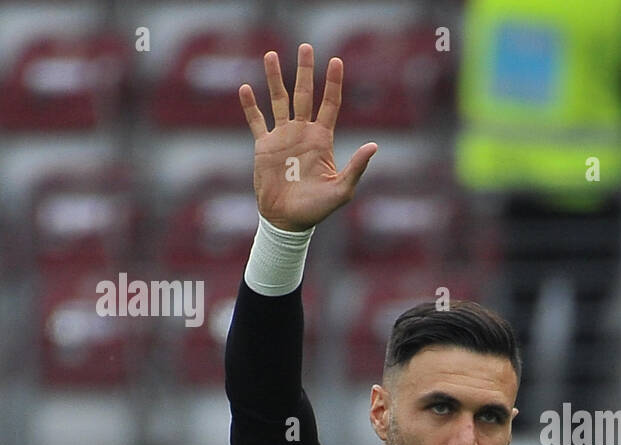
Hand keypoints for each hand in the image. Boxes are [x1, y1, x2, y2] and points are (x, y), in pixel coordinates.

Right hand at [238, 43, 377, 231]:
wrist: (288, 221)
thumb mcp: (342, 190)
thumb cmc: (317, 209)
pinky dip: (250, 105)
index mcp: (322, 139)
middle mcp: (303, 133)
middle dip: (306, 71)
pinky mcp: (264, 146)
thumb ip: (356, 167)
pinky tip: (246, 88)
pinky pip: (256, 121)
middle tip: (307, 47)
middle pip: (305, 94)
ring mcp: (283, 137)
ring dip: (275, 78)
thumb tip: (374, 146)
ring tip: (272, 55)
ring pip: (279, 100)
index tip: (336, 61)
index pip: (330, 104)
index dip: (333, 83)